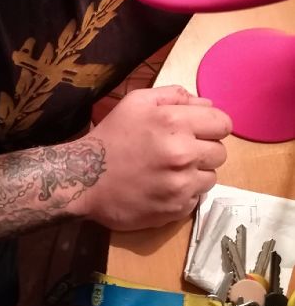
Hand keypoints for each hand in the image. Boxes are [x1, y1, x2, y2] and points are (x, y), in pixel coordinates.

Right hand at [75, 85, 231, 230]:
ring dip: (196, 174)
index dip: (211, 126)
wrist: (83, 178)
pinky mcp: (176, 209)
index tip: (196, 132)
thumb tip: (206, 105)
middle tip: (179, 153)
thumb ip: (173, 95)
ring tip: (170, 172)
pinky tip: (162, 188)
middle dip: (203, 150)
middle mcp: (184, 153)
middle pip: (220, 152)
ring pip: (211, 177)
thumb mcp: (135, 102)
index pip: (223, 124)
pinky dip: (183, 194)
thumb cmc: (110, 137)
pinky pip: (196, 199)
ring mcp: (181, 185)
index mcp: (175, 122)